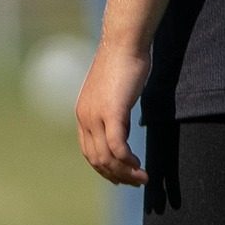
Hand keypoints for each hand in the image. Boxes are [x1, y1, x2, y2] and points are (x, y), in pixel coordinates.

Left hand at [76, 44, 151, 186]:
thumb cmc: (123, 63)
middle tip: (135, 182)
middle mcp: (85, 118)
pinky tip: (138, 165)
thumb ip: (114, 113)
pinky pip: (117, 146)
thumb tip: (122, 128)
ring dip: (124, 172)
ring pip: (107, 157)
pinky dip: (127, 160)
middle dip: (116, 175)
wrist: (124, 42)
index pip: (89, 152)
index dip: (104, 169)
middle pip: (97, 159)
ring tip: (141, 178)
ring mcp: (96, 116)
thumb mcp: (114, 93)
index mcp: (83, 115)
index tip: (121, 177)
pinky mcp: (112, 112)